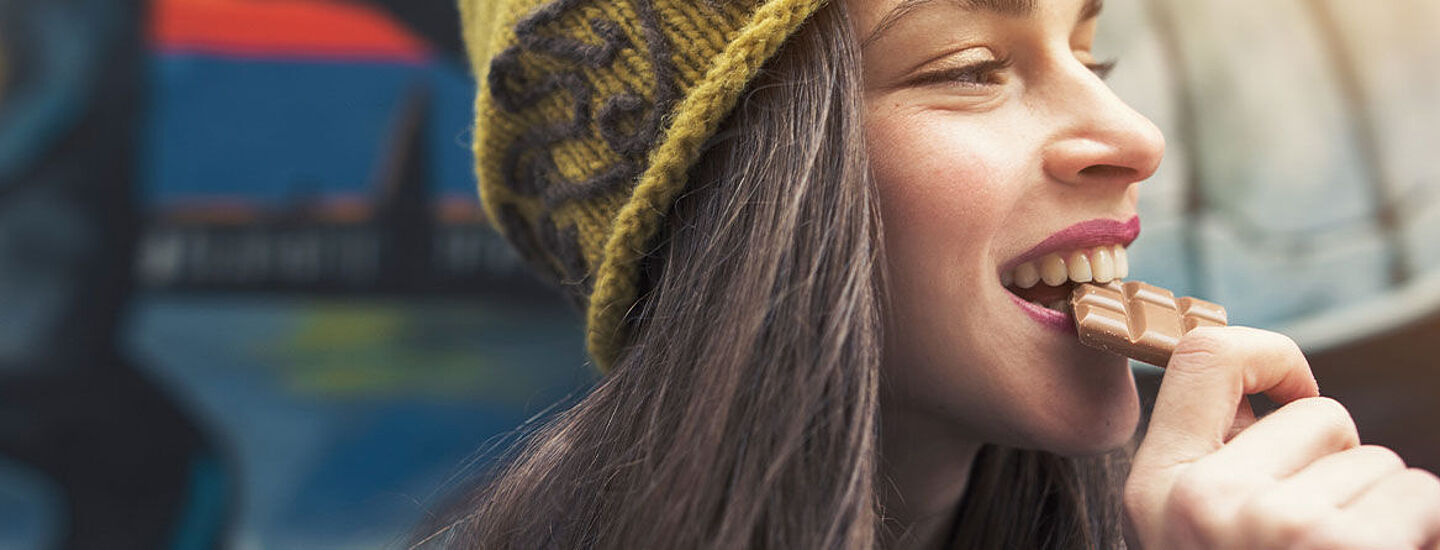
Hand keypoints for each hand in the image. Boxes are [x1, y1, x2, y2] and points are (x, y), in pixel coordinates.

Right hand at [1124, 326, 1439, 548]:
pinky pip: (1424, 496)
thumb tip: (1269, 397)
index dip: (1273, 355)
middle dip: (1341, 463)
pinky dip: (1425, 531)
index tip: (1297, 393)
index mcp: (1155, 489)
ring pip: (1379, 461)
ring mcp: (1276, 525)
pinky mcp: (1346, 548)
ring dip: (1384, 509)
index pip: (1206, 354)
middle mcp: (1204, 500)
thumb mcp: (1187, 535)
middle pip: (1321, 413)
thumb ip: (1218, 466)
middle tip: (1321, 536)